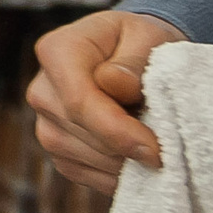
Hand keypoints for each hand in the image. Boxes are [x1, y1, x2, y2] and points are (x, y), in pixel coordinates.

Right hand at [27, 10, 187, 193]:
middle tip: (170, 142)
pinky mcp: (57, 149)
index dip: (120, 132)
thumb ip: (133, 61)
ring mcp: (45, 123)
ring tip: (153, 141)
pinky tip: (137, 156)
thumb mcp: (148, 37)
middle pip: (87, 136)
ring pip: (88, 159)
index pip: (80, 103)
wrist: (131, 56)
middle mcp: (42, 90)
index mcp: (57, 51)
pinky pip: (88, 175)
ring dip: (128, 161)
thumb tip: (115, 84)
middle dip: (131, 147)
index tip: (158, 151)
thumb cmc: (141, 43)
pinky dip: (118, 174)